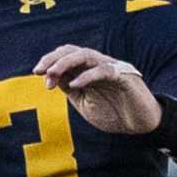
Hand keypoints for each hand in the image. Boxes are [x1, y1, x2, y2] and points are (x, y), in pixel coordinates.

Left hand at [34, 44, 161, 134]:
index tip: (37, 72)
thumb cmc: (113, 113)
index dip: (50, 61)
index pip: (67, 56)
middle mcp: (99, 65)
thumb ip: (70, 89)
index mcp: (88, 70)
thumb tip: (50, 77)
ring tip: (52, 73)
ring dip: (66, 62)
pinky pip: (104, 70)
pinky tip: (74, 84)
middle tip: (39, 70)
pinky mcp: (124, 77)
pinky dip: (87, 76)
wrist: (139, 126)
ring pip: (86, 55)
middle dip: (53, 59)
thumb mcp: (84, 102)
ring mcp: (112, 68)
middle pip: (73, 51)